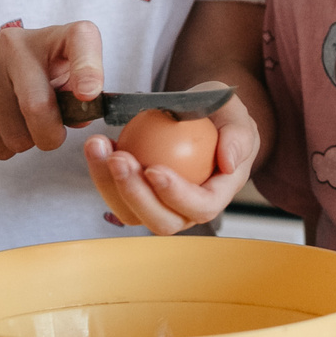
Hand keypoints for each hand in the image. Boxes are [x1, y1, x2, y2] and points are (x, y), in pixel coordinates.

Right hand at [0, 21, 102, 158]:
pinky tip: (0, 127)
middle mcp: (14, 44)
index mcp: (51, 36)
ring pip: (16, 135)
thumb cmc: (30, 75)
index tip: (89, 95)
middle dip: (51, 136)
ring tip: (22, 124)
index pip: (78, 38)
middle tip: (52, 137)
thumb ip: (77, 97)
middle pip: (38, 106)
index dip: (88, 68)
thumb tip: (81, 118)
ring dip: (26, 143)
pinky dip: (5, 147)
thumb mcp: (60, 74)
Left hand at [85, 85, 261, 235]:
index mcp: (218, 194)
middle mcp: (188, 209)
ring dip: (109, 184)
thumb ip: (238, 136)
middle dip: (135, 195)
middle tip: (118, 158)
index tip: (153, 169)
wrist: (199, 115)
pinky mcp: (137, 196)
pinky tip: (97, 144)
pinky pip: (115, 194)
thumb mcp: (236, 115)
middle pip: (162, 222)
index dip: (176, 195)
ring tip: (98, 146)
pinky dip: (101, 172)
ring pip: (131, 213)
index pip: (201, 207)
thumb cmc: (221, 115)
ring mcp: (160, 206)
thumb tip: (228, 163)